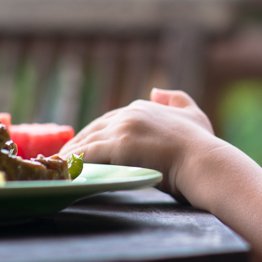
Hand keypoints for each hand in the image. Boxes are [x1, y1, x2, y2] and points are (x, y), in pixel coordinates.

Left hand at [60, 88, 217, 197]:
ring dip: (70, 154)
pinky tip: (65, 171)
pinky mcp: (119, 145)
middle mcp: (131, 113)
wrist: (204, 161)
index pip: (110, 120)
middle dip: (79, 143)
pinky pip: (88, 154)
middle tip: (64, 158)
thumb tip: (155, 90)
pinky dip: (74, 162)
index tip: (84, 144)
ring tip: (57, 167)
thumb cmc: (201, 144)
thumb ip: (175, 99)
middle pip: (94, 129)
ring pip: (88, 141)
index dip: (96, 133)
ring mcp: (124, 128)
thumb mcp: (194, 114)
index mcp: (144, 106)